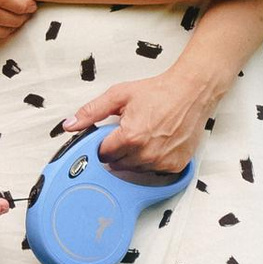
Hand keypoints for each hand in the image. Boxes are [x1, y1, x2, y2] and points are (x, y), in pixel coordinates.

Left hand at [67, 64, 221, 180]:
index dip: (103, 144)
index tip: (110, 136)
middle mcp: (146, 154)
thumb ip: (92, 111)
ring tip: (145, 134)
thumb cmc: (159, 92)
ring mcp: (161, 162)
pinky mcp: (175, 166)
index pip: (103, 154)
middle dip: (119, 150)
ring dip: (135, 157)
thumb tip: (70, 124)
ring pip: (135, 170)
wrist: (191, 92)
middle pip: (118, 164)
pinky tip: (157, 143)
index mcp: (130, 137)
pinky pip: (154, 171)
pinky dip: (153, 160)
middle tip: (129, 131)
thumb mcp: (119, 95)